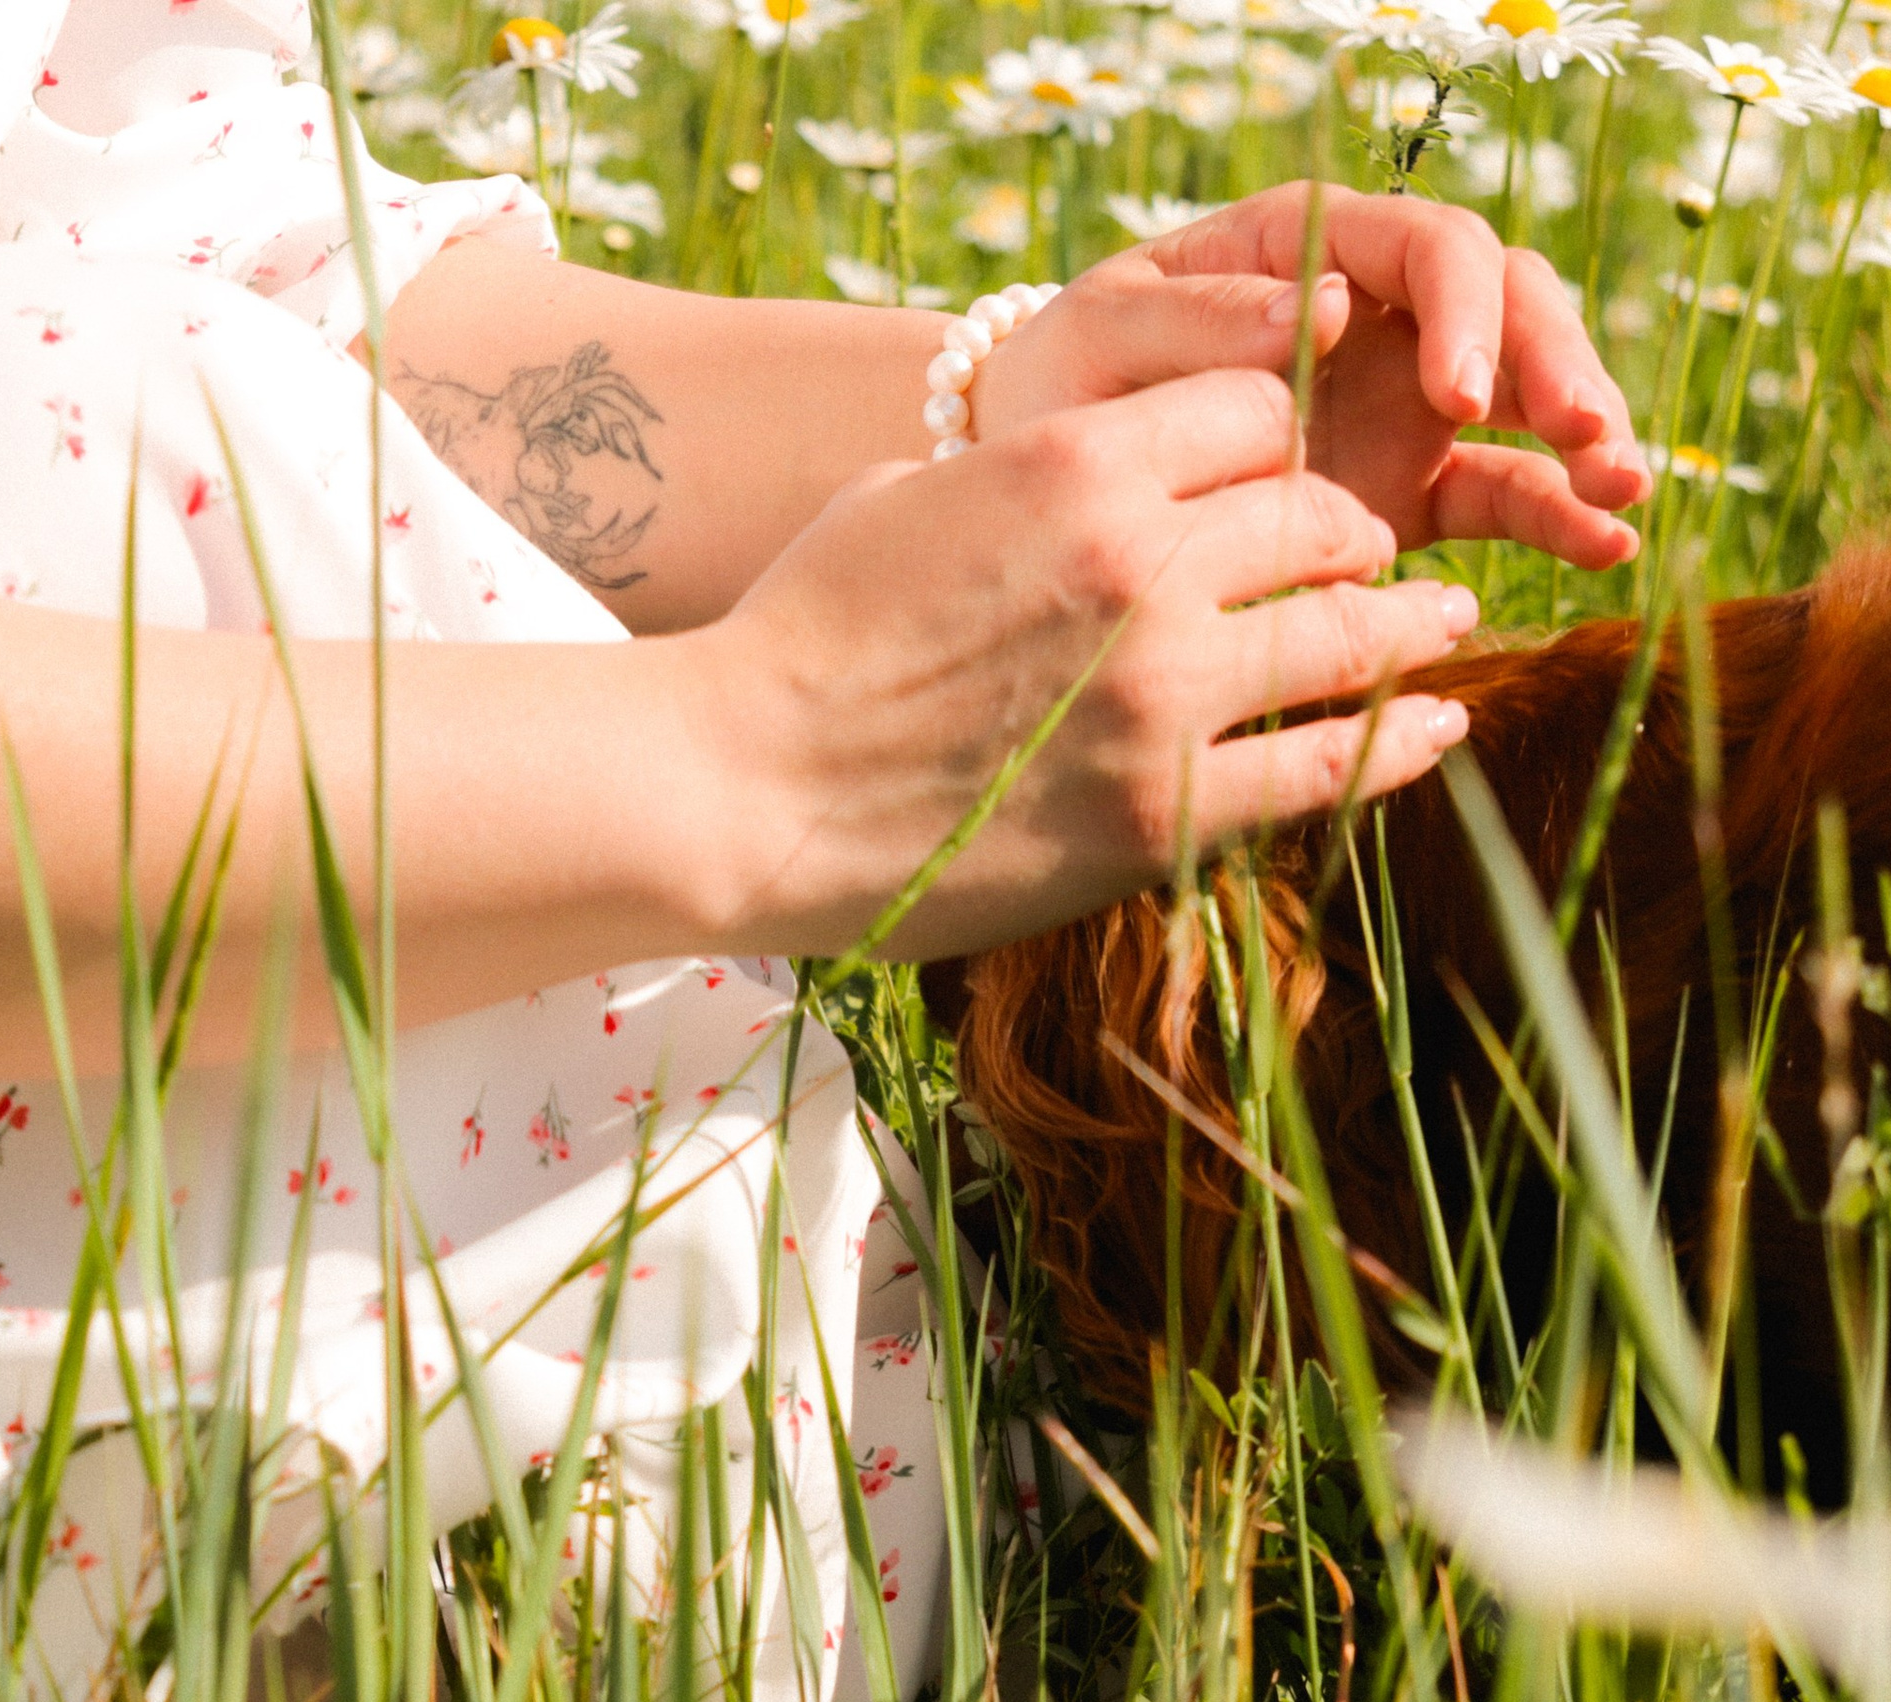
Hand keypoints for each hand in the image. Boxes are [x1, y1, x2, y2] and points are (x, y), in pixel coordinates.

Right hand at [689, 368, 1478, 959]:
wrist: (741, 789)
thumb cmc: (797, 645)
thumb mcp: (904, 501)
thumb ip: (1019, 482)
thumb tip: (1069, 490)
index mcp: (1074, 463)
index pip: (1255, 411)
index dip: (1281, 441)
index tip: (1286, 479)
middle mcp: (1142, 562)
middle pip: (1322, 514)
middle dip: (1350, 534)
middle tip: (1368, 561)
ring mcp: (1162, 690)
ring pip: (1355, 633)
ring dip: (1411, 626)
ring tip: (1441, 627)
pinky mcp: (1161, 809)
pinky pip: (1330, 764)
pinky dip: (1404, 743)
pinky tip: (1441, 727)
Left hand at [976, 183, 1648, 571]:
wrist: (1036, 495)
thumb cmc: (1060, 392)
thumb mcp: (1097, 341)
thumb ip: (1197, 318)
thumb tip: (1329, 316)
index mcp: (1307, 252)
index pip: (1428, 249)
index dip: (1467, 311)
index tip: (1462, 396)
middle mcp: (1375, 316)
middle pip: (1507, 310)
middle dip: (1556, 365)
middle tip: (1584, 436)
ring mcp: (1398, 405)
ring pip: (1523, 399)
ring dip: (1582, 439)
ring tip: (1620, 491)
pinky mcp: (1403, 491)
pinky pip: (1500, 492)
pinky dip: (1556, 515)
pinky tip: (1606, 548)